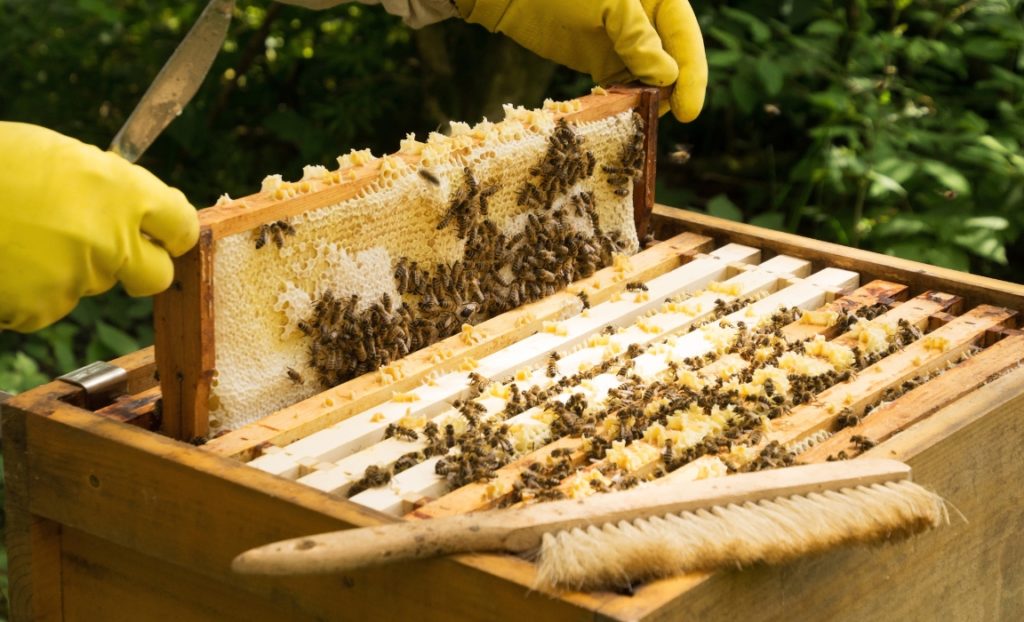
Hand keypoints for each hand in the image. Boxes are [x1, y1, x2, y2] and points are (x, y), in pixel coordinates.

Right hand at [0, 123, 198, 331]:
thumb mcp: (59, 157)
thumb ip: (105, 186)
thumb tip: (128, 203)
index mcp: (121, 192)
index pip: (182, 225)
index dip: (173, 232)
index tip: (166, 234)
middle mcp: (111, 239)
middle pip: (156, 275)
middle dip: (141, 268)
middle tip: (110, 252)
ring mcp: (78, 278)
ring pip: (93, 285)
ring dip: (69, 270)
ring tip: (23, 239)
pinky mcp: (43, 309)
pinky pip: (49, 304)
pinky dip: (31, 291)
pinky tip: (6, 262)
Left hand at [454, 0, 707, 121]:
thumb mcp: (609, 3)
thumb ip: (638, 37)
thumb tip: (667, 76)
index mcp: (659, 0)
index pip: (685, 38)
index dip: (692, 77)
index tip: (688, 113)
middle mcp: (647, 22)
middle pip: (672, 63)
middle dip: (670, 91)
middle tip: (656, 116)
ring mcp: (625, 44)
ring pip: (649, 79)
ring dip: (646, 100)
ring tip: (635, 118)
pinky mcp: (602, 61)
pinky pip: (623, 87)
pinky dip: (623, 101)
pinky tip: (617, 114)